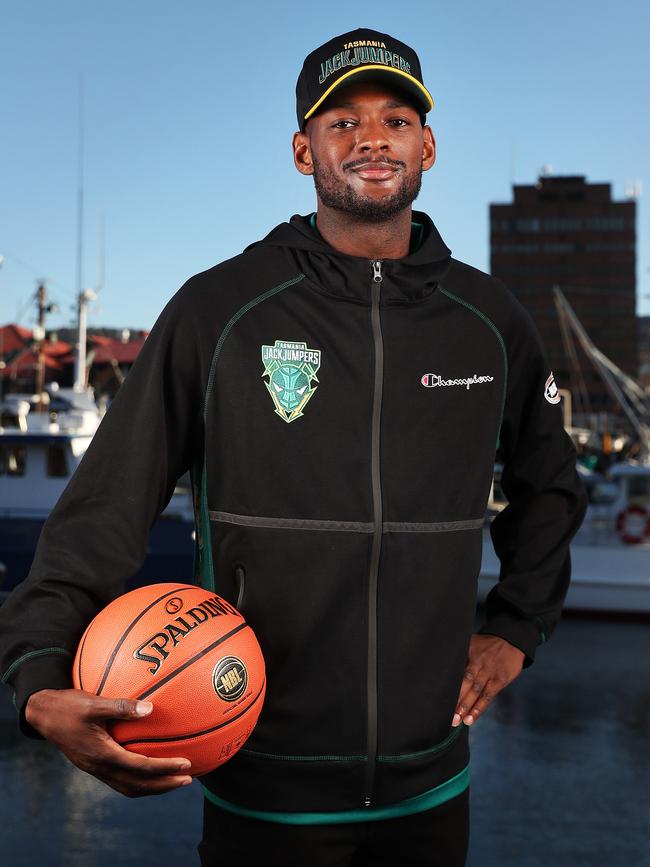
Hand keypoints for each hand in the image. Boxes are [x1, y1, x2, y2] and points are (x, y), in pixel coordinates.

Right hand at [25, 688, 192, 796]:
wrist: (42, 715)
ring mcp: (96, 769)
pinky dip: (139, 779)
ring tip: (173, 780)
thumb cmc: (68, 706)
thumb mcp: (94, 702)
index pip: (140, 767)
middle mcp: (100, 767)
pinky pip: (121, 779)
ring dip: (153, 786)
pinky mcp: (94, 765)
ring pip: (129, 786)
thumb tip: (150, 707)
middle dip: (164, 785)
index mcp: (102, 755)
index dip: (165, 769)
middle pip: (137, 785)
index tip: (186, 765)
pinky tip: (149, 767)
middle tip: (188, 780)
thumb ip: (121, 706)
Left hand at [451, 634, 524, 726]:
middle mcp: (478, 664)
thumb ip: (460, 657)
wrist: (510, 640)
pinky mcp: (500, 680)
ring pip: (476, 692)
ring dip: (466, 707)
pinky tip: (471, 718)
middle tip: (447, 715)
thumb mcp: (471, 644)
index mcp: (469, 654)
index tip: (440, 698)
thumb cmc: (486, 645)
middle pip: (465, 683)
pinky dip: (479, 708)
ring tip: (458, 721)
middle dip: (456, 699)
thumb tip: (444, 670)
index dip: (449, 686)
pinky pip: (488, 696)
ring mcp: (489, 672)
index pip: (456, 673)